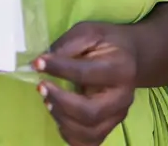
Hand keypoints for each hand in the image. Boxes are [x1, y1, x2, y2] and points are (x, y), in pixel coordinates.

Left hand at [35, 22, 136, 145]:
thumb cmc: (106, 42)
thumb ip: (68, 45)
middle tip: (41, 87)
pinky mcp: (111, 126)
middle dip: (60, 101)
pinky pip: (89, 142)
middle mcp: (123, 97)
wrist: (130, 57)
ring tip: (48, 100)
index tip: (37, 63)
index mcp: (119, 68)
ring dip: (61, 119)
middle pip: (89, 112)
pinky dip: (70, 135)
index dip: (58, 69)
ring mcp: (118, 115)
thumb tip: (43, 61)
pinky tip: (59, 117)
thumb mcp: (88, 32)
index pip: (85, 73)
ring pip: (88, 132)